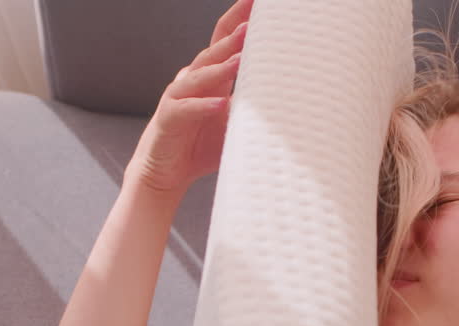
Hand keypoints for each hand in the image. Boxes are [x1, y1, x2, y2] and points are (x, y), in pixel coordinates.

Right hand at [126, 0, 252, 195]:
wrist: (165, 175)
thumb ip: (256, 110)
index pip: (224, 41)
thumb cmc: (201, 147)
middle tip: (252, 21)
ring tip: (240, 59)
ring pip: (200, 76)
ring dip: (221, 67)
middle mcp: (193, 81)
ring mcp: (178, 97)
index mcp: (211, 78)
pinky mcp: (168, 119)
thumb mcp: (235, 125)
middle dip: (232, 35)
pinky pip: (186, 109)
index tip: (257, 3)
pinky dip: (203, 106)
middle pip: (213, 51)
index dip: (239, 20)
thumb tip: (292, 103)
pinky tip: (220, 105)